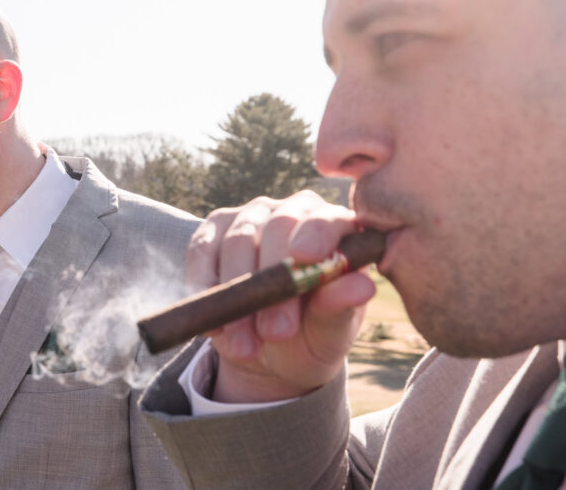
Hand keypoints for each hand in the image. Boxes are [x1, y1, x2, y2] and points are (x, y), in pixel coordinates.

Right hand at [186, 191, 375, 402]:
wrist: (268, 353)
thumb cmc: (311, 335)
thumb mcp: (330, 333)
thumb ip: (341, 308)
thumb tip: (363, 287)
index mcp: (335, 227)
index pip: (327, 218)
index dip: (316, 235)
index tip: (304, 260)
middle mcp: (292, 212)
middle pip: (279, 225)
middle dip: (273, 280)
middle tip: (276, 333)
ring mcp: (250, 217)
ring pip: (238, 240)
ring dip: (238, 296)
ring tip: (245, 346)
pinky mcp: (212, 233)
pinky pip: (202, 251)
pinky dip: (204, 288)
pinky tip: (214, 327)